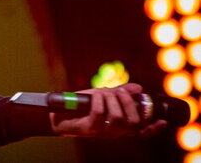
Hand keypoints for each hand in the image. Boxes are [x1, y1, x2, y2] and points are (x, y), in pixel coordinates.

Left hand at [50, 83, 166, 138]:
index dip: (153, 128)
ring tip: (103, 92)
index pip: (141, 132)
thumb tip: (138, 88)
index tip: (162, 120)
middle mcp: (114, 132)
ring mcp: (102, 132)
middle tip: (120, 92)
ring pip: (117, 117)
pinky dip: (99, 101)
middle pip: (133, 122)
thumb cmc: (81, 106)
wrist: (57, 113)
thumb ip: (119, 93)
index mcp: (120, 126)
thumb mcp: (102, 96)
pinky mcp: (88, 129)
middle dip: (129, 103)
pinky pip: (99, 114)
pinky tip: (95, 96)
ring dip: (112, 100)